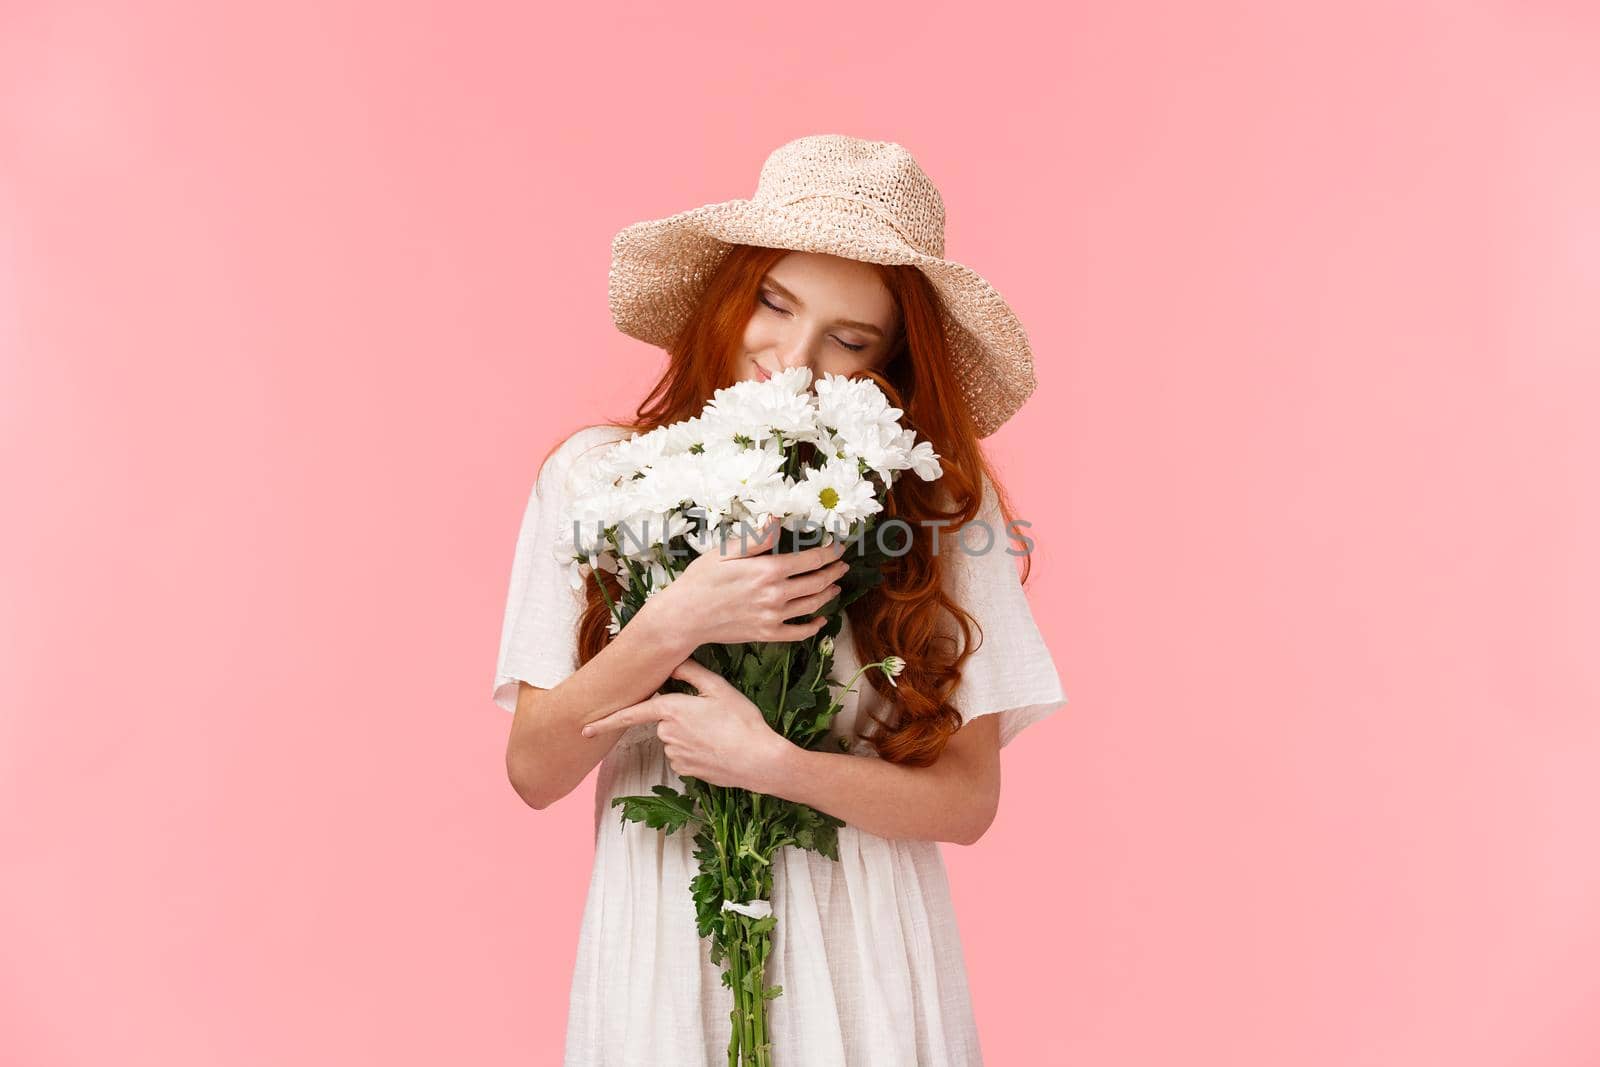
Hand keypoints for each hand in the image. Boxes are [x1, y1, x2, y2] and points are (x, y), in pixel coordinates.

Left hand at [579, 657, 792, 792]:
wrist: (759, 761)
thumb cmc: (742, 722)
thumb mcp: (720, 689)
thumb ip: (692, 673)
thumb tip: (673, 662)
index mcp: (672, 709)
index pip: (632, 713)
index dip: (607, 721)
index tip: (585, 729)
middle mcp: (668, 733)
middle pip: (663, 720)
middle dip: (680, 717)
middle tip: (712, 716)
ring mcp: (676, 755)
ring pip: (674, 739)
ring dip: (689, 734)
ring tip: (719, 732)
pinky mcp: (686, 771)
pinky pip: (683, 756)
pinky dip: (695, 751)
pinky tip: (716, 748)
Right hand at [642, 518, 850, 648]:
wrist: (685, 616)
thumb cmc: (701, 579)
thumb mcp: (725, 551)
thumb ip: (756, 538)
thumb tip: (776, 519)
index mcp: (768, 570)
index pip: (811, 560)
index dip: (829, 552)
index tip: (839, 547)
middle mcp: (775, 595)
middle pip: (817, 582)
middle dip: (834, 572)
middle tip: (842, 566)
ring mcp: (773, 617)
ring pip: (812, 606)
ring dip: (828, 595)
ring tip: (835, 586)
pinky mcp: (767, 634)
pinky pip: (799, 633)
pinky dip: (814, 627)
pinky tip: (820, 620)